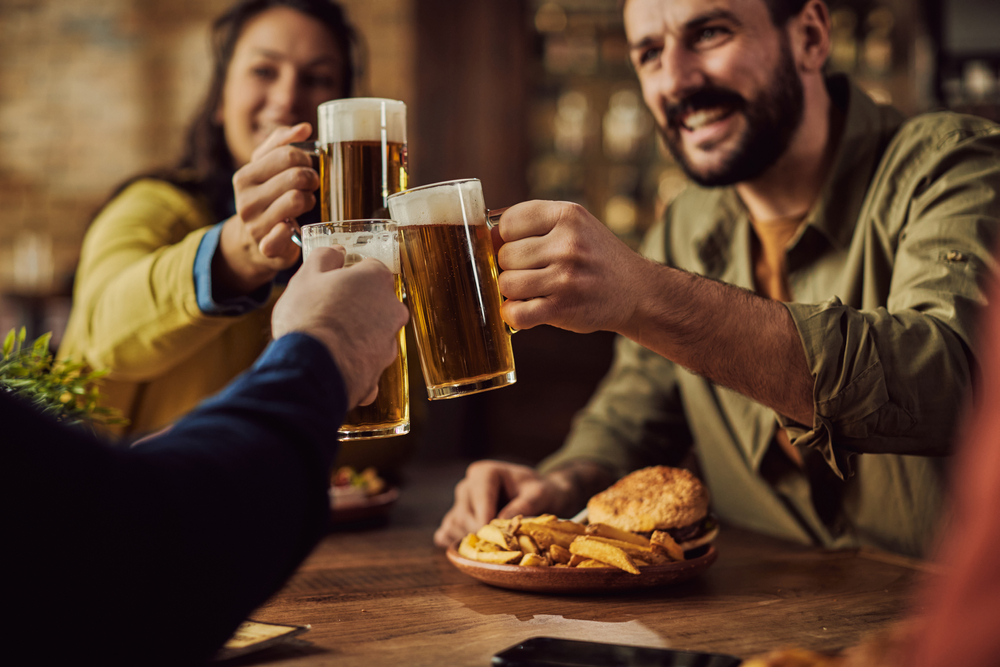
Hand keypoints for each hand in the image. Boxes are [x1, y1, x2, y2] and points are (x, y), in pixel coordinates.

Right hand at [217, 123, 318, 294]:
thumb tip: (304, 128)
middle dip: (312, 178)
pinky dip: (292, 228)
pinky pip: (284, 233)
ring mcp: (254, 225)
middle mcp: (245, 200)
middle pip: (295, 176)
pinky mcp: (266, 247)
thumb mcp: (266, 167)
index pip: (286, 155)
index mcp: (244, 177)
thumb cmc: (266, 197)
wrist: (252, 239)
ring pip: (297, 199)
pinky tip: (294, 225)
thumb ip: (281, 143)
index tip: (308, 166)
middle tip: (312, 184)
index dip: (306, 158)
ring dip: (309, 199)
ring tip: (307, 201)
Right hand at [271, 246, 409, 408]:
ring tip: (326, 338)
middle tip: (327, 310)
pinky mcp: (380, 370)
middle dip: (355, 304)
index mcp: (377, 280)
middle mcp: (392, 310)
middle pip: (375, 301)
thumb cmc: (308, 318)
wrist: (310, 369)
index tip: (334, 281)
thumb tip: (337, 252)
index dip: (349, 274)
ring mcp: (389, 342)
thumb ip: (325, 258)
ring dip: (356, 333)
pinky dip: (353, 360)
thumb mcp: (307, 277)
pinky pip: (367, 360)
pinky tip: (333, 360)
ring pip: (373, 332)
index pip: (370, 268)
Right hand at [433, 460, 572, 547]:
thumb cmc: (538, 491)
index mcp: (484, 473)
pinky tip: (473, 550)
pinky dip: (456, 542)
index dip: (486, 519)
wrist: (535, 495)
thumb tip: (500, 522)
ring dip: (471, 540)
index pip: (479, 497)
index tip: (497, 537)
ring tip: (493, 547)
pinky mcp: (456, 517)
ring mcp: (459, 502)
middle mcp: (467, 485)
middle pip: (464, 514)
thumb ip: (523, 505)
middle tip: (501, 547)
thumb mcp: (539, 494)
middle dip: (481, 532)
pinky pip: (446, 532)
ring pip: (454, 525)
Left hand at [496, 201, 651, 333]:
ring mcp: (566, 276)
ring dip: (513, 292)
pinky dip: (513, 315)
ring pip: (506, 284)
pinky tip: (525, 311)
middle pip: (504, 255)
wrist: (636, 291)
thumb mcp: (574, 226)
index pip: (507, 223)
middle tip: (531, 273)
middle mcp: (568, 243)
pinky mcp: (563, 307)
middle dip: (511, 267)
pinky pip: (516, 313)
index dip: (505, 239)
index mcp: (567, 215)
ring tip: (532, 291)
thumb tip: (483, 239)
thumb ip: (534, 226)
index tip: (519, 248)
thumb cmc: (595, 257)